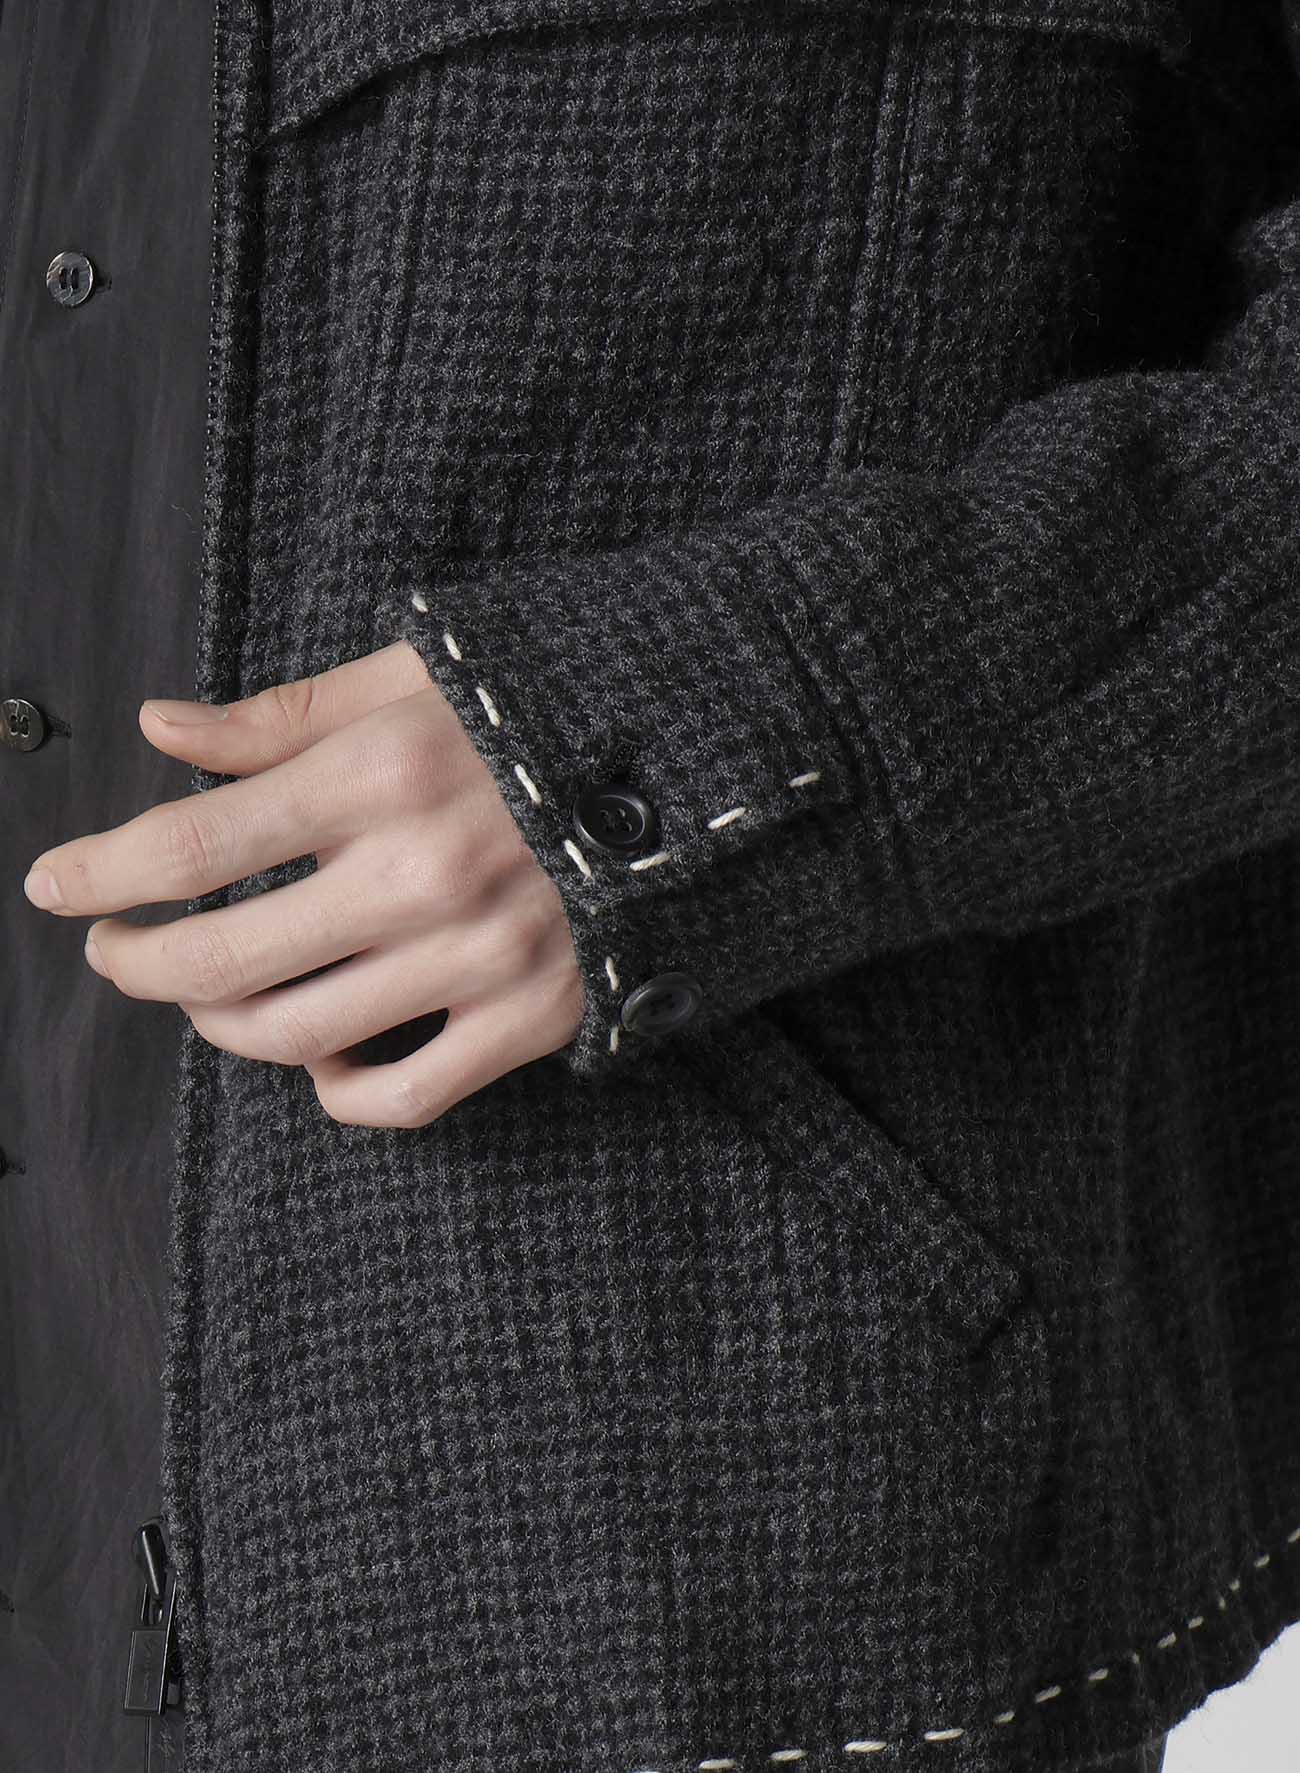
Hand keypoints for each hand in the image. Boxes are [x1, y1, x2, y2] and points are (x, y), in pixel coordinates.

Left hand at [21, 641, 585, 1125]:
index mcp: (384, 772)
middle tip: (115, 949)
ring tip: (208, 993)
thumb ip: (282, 715)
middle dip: (137, 963)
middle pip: (222, 960)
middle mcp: (425, 873)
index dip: (100, 873)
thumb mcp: (413, 679)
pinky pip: (406, 1097)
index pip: (193, 844)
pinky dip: (339, 1090)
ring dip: (221, 1024)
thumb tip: (161, 731)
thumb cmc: (541, 709)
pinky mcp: (536, 1017)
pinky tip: (321, 1057)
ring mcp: (484, 956)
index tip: (55, 886)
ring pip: (298, 1036)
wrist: (701, 762)